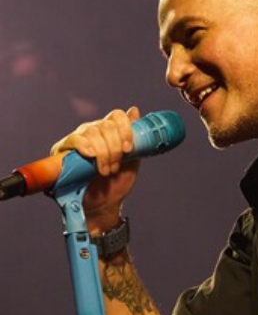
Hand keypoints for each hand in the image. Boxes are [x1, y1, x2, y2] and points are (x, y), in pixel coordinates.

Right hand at [50, 107, 141, 232]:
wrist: (103, 204)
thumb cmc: (117, 182)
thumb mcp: (132, 159)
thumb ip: (136, 138)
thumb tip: (135, 110)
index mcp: (110, 131)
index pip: (116, 116)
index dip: (125, 129)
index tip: (129, 149)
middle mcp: (94, 130)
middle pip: (106, 126)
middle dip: (114, 148)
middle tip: (115, 167)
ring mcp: (79, 138)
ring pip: (92, 132)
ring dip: (102, 153)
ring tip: (105, 171)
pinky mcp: (63, 150)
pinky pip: (73, 139)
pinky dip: (84, 145)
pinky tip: (91, 154)